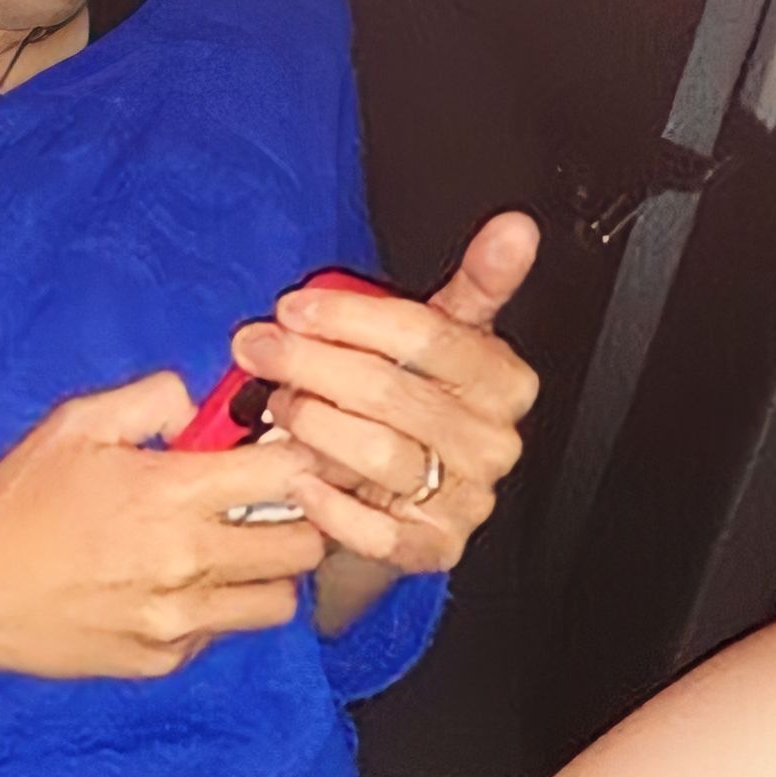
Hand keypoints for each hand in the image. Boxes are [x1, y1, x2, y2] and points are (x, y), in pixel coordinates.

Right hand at [0, 373, 325, 680]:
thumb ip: (154, 399)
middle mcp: (188, 559)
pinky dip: (217, 609)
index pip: (291, 474)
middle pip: (306, 545)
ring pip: (280, 600)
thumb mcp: (77, 423)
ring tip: (230, 553)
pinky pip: (225, 632)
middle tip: (264, 508)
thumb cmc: (16, 504)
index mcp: (172, 492)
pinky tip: (176, 587)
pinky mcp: (165, 658)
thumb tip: (204, 408)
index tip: (281, 458)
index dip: (298, 460)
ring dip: (267, 573)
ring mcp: (180, 617)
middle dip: (296, 519)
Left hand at [229, 211, 540, 574]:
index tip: (294, 307)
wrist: (409, 497)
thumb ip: (478, 281)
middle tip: (259, 348)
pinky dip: (328, 506)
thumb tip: (516, 227)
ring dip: (312, 427)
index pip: (428, 335)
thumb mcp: (443, 337)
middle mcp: (493, 442)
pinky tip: (298, 478)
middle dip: (311, 365)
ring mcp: (466, 500)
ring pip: (378, 455)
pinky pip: (376, 532)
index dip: (351, 318)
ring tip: (277, 407)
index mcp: (503, 380)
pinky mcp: (433, 549)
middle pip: (391, 392)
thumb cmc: (415, 404)